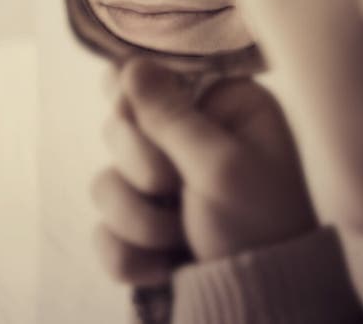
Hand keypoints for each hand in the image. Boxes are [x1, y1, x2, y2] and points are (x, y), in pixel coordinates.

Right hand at [91, 58, 317, 285]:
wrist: (259, 314)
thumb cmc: (258, 228)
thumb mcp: (220, 165)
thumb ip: (170, 114)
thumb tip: (129, 63)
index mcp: (221, 105)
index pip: (153, 74)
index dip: (133, 99)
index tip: (136, 119)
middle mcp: (190, 137)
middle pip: (118, 126)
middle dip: (141, 168)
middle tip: (171, 187)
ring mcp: (164, 185)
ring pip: (105, 181)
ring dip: (137, 218)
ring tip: (178, 237)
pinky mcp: (145, 229)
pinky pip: (104, 229)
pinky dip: (129, 254)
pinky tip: (163, 265)